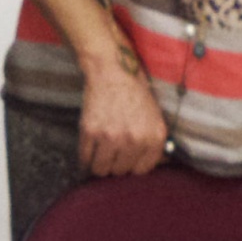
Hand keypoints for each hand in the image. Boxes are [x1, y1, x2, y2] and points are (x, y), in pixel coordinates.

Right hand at [78, 46, 169, 176]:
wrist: (113, 70)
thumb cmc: (135, 91)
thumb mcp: (155, 117)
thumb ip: (155, 142)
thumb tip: (156, 165)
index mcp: (154, 137)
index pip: (142, 170)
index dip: (133, 165)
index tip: (126, 160)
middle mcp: (134, 140)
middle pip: (121, 171)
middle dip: (115, 164)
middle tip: (111, 153)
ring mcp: (111, 137)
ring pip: (101, 169)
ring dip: (99, 164)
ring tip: (99, 154)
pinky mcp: (91, 132)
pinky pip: (85, 158)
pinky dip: (85, 158)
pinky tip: (88, 151)